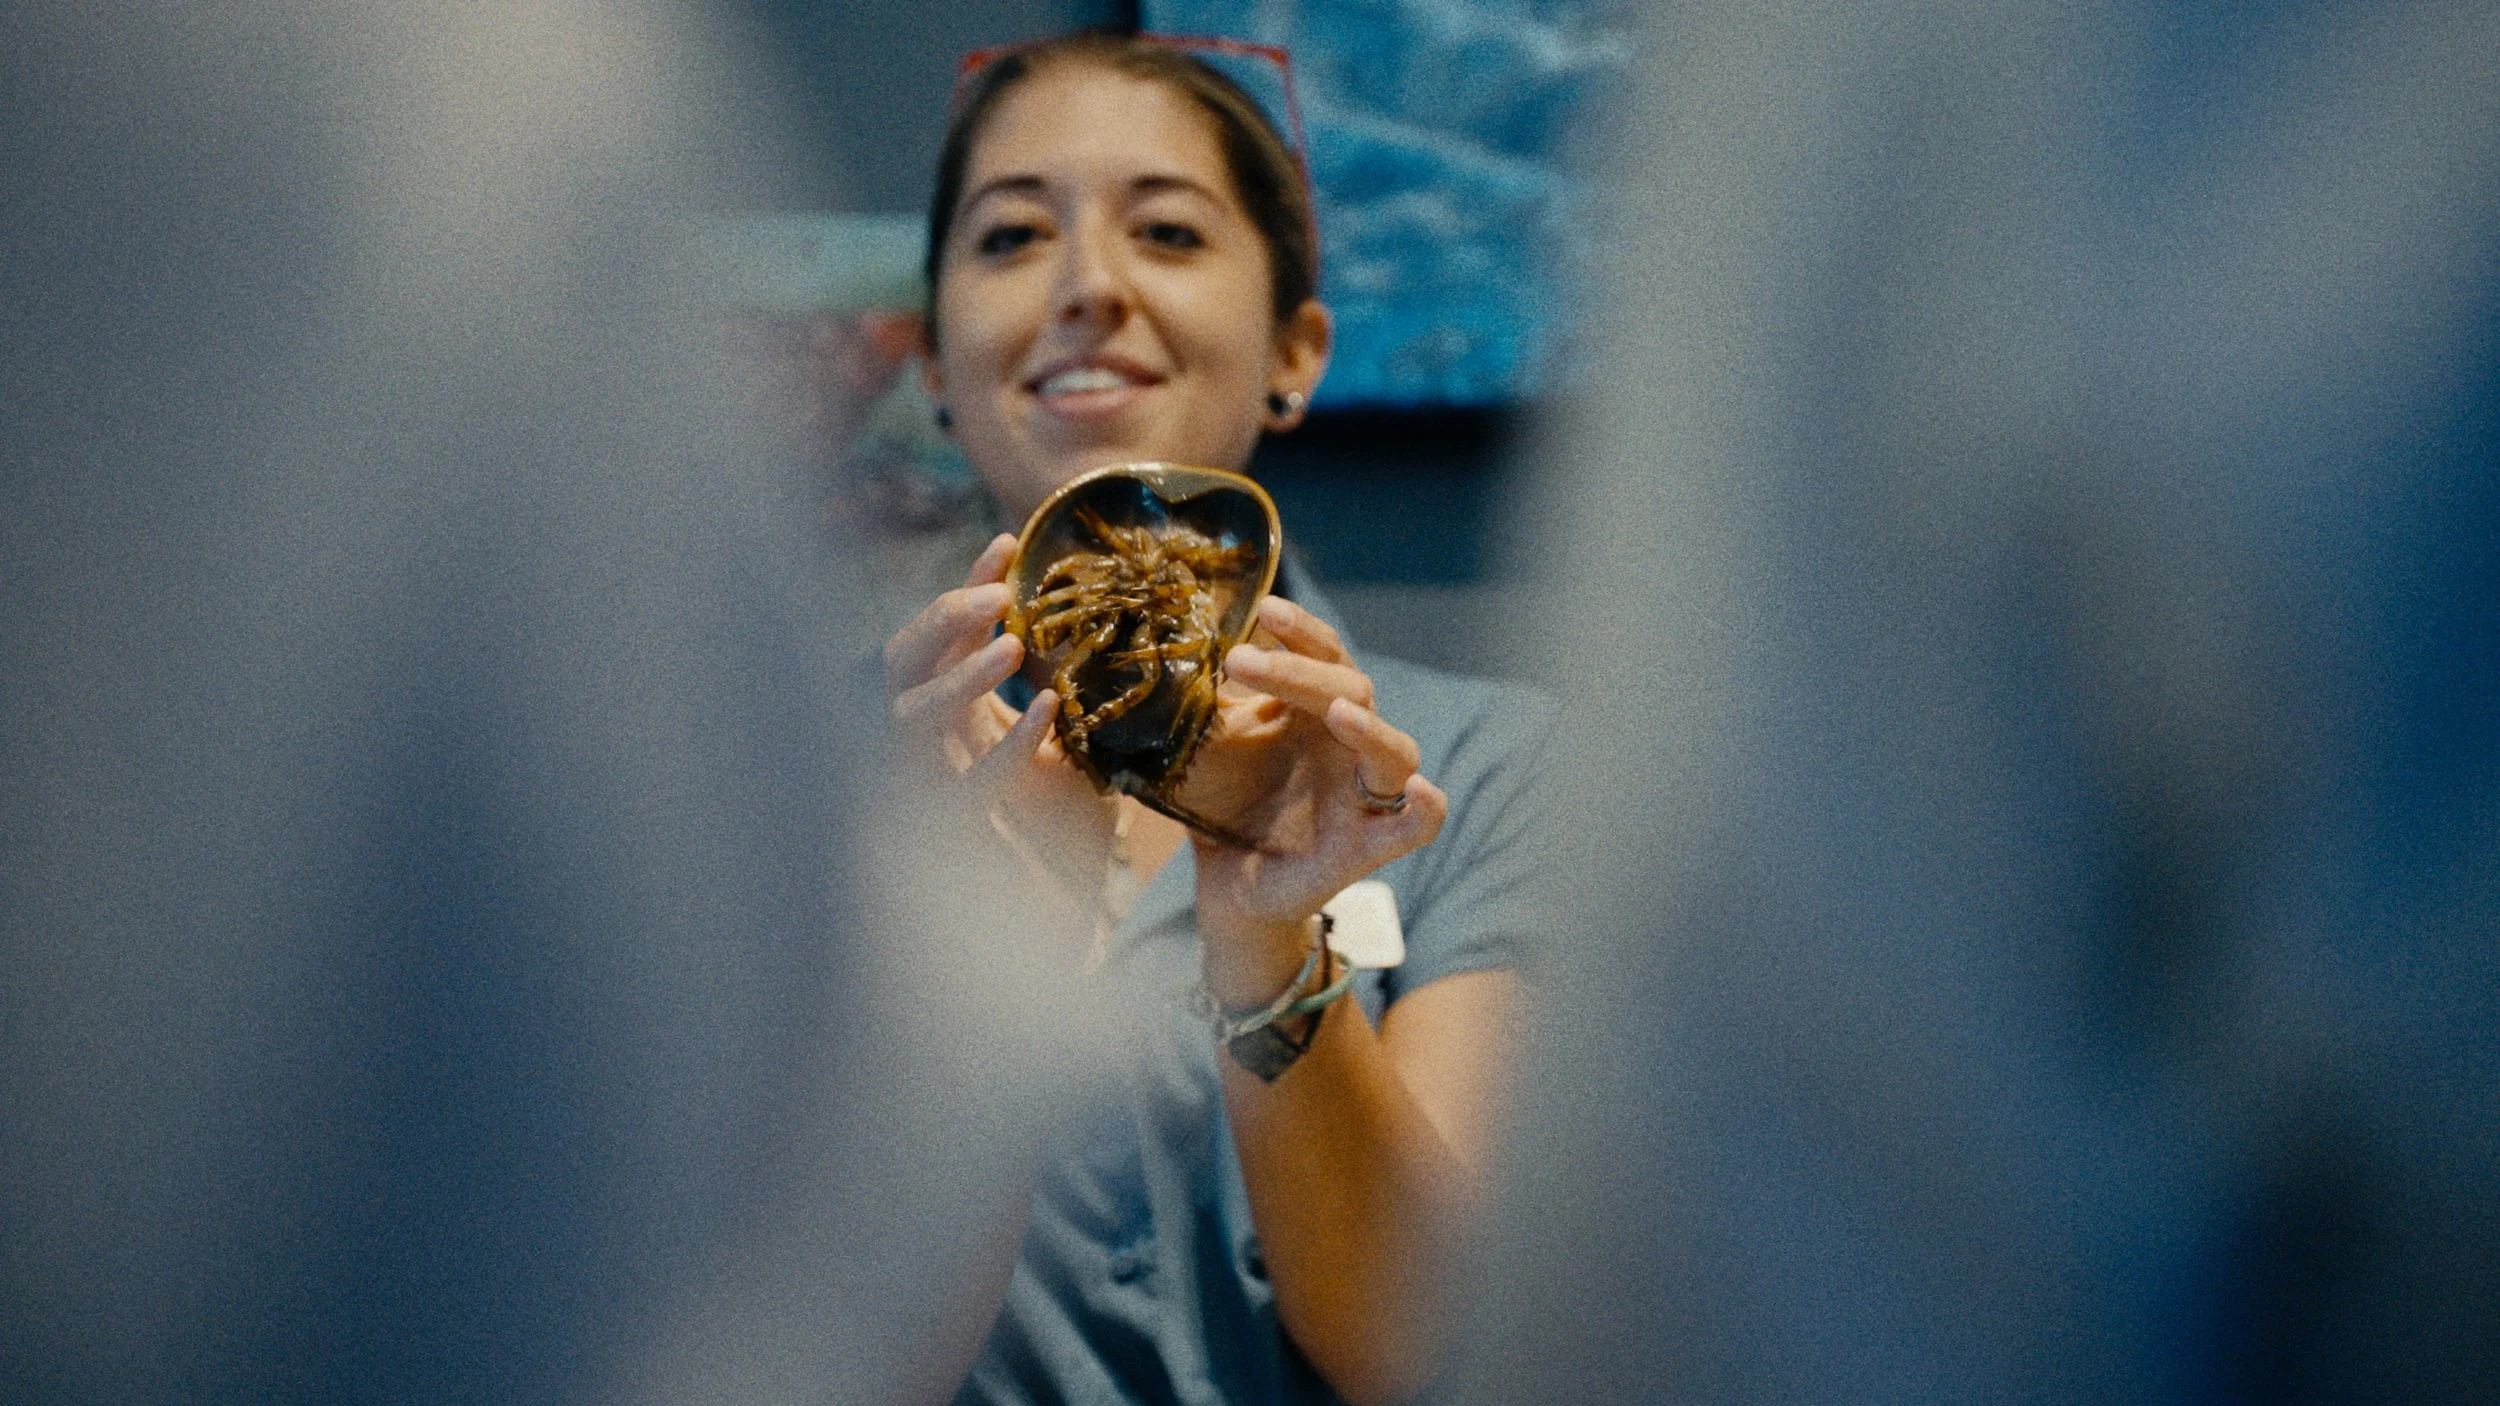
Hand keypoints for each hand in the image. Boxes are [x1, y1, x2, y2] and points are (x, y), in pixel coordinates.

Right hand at [882, 533, 1118, 899]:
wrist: (1063, 923)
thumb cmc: (1064, 827)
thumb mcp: (1068, 742)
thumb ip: (1067, 685)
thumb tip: (1105, 613)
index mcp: (945, 713)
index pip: (936, 633)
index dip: (966, 584)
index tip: (1008, 542)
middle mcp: (921, 745)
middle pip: (898, 661)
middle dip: (941, 619)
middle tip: (996, 596)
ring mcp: (924, 790)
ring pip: (907, 718)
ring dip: (957, 676)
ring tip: (1012, 646)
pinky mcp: (948, 838)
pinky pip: (964, 786)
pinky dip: (1003, 745)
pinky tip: (1046, 713)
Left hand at [1182, 597, 1446, 1000]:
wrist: (1225, 886)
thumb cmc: (1222, 809)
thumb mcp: (1204, 750)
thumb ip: (1201, 707)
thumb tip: (1172, 654)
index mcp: (1311, 712)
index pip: (1324, 654)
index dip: (1302, 630)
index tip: (1266, 609)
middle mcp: (1346, 745)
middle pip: (1351, 689)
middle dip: (1300, 671)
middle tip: (1240, 661)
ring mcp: (1363, 796)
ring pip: (1394, 749)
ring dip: (1370, 727)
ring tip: (1337, 711)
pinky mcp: (1369, 847)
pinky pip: (1417, 826)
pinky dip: (1424, 808)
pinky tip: (1418, 790)